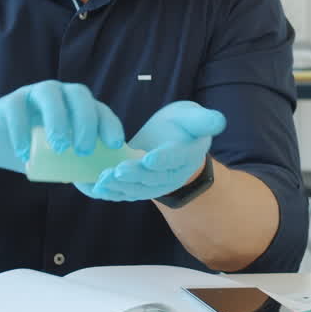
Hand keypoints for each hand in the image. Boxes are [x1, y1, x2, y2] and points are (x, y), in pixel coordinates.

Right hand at [0, 81, 124, 171]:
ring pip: (49, 93)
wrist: (1, 145)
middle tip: (83, 150)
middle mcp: (60, 94)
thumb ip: (80, 170)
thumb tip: (99, 185)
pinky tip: (25, 155)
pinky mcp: (9, 102)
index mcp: (78, 107)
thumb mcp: (63, 162)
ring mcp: (34, 94)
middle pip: (78, 94)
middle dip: (85, 121)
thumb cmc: (39, 152)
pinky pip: (16, 108)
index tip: (114, 145)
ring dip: (57, 119)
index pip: (100, 109)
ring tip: (59, 148)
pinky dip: (21, 131)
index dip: (109, 125)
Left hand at [75, 101, 225, 201]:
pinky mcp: (137, 188)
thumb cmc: (183, 128)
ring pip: (135, 190)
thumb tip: (219, 120)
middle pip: (152, 178)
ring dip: (118, 187)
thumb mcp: (194, 118)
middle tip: (118, 170)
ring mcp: (152, 185)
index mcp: (185, 155)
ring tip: (102, 180)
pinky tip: (91, 186)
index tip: (149, 158)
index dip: (162, 159)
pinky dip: (107, 192)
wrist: (172, 145)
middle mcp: (170, 175)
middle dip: (134, 176)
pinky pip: (122, 193)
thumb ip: (204, 120)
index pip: (174, 159)